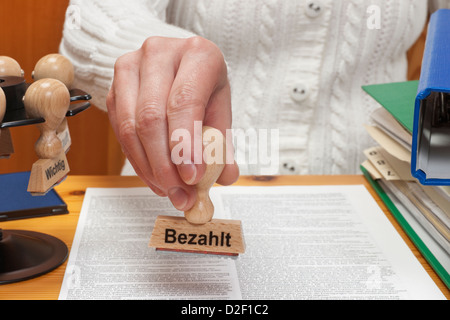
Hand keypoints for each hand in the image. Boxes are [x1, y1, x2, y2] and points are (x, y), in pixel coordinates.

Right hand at [106, 36, 238, 210]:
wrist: (179, 66)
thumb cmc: (204, 86)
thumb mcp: (220, 108)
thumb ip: (223, 144)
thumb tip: (226, 177)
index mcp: (197, 53)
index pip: (184, 101)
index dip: (185, 144)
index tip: (193, 177)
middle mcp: (159, 53)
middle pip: (152, 117)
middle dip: (165, 165)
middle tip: (180, 193)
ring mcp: (131, 68)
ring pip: (130, 127)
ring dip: (149, 168)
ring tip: (169, 190)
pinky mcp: (113, 87)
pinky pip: (119, 131)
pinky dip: (137, 161)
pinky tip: (154, 177)